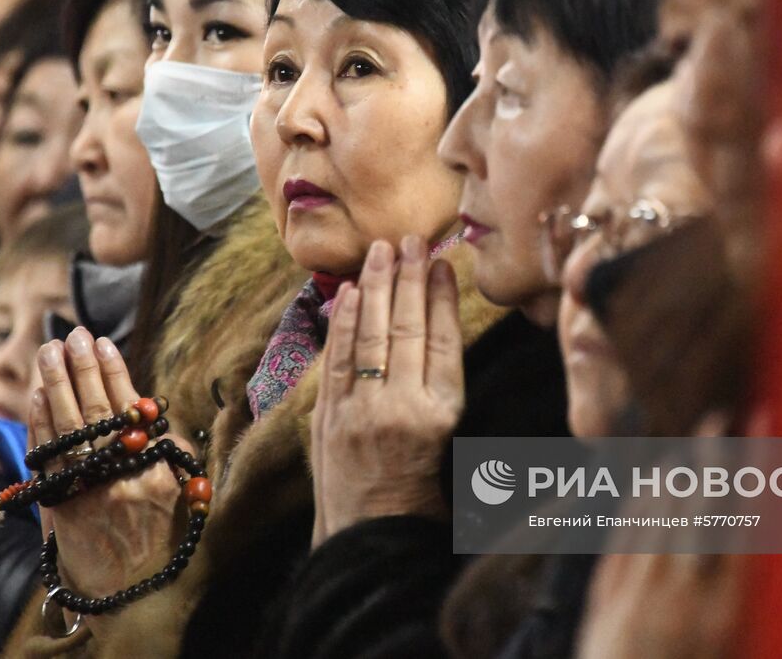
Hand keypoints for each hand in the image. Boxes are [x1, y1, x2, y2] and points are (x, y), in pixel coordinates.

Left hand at [29, 327, 194, 607]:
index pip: (127, 410)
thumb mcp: (183, 495)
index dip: (114, 373)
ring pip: (62, 430)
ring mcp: (82, 494)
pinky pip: (45, 459)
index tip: (104, 342)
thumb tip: (148, 413)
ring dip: (54, 386)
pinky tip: (40, 396)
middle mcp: (114, 479)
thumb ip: (167, 453)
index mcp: (151, 473)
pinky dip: (40, 424)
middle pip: (90, 412)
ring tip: (50, 351)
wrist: (138, 599)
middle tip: (70, 335)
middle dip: (78, 369)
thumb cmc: (169, 543)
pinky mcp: (59, 509)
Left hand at [310, 235, 464, 546]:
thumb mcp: (452, 446)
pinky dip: (342, 321)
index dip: (442, 297)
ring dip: (375, 287)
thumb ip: (445, 390)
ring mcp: (359, 409)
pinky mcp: (329, 417)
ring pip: (370, 335)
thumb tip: (440, 330)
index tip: (443, 263)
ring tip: (382, 250)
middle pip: (405, 328)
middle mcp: (400, 406)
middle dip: (409, 278)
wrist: (371, 542)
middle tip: (412, 239)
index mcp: (441, 415)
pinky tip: (350, 292)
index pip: (442, 340)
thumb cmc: (423, 498)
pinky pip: (337, 358)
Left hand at [574, 412, 744, 657]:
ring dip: (679, 473)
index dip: (759, 472)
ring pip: (661, 519)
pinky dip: (640, 506)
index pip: (750, 524)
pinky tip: (652, 480)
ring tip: (696, 438)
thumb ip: (759, 600)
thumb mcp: (743, 651)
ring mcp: (641, 598)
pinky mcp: (606, 606)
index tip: (767, 430)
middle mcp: (685, 600)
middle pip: (702, 510)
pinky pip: (624, 541)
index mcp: (729, 615)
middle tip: (724, 418)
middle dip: (715, 458)